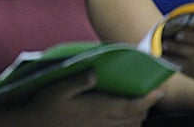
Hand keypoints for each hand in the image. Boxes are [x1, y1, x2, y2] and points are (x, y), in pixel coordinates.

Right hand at [23, 71, 161, 126]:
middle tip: (152, 94)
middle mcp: (101, 121)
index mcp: (96, 108)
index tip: (159, 91)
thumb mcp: (57, 89)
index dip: (147, 100)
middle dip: (146, 107)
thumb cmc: (45, 105)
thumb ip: (78, 81)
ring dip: (138, 116)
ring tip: (141, 103)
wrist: (35, 125)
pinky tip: (125, 117)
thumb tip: (95, 72)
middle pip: (134, 118)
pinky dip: (128, 124)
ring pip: (128, 126)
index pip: (130, 107)